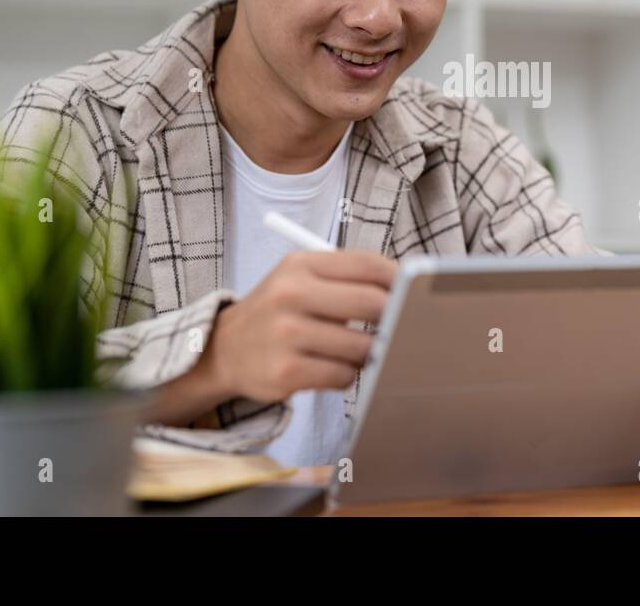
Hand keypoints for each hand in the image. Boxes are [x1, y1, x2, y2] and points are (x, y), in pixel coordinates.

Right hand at [203, 249, 397, 404]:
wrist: (225, 350)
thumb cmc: (279, 312)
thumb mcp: (301, 278)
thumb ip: (348, 278)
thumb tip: (407, 290)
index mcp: (300, 265)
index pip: (367, 264)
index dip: (400, 279)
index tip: (414, 292)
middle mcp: (290, 295)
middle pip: (372, 303)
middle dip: (393, 318)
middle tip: (400, 327)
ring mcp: (286, 335)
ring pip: (361, 347)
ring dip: (369, 354)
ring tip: (355, 351)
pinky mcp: (285, 372)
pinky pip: (342, 376)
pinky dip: (347, 375)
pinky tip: (331, 368)